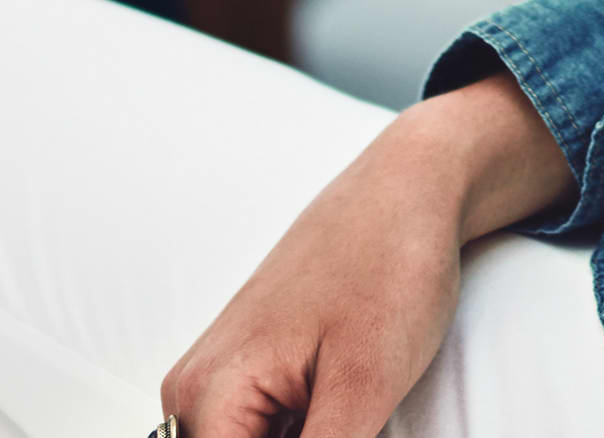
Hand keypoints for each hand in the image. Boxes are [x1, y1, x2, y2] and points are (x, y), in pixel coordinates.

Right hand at [160, 73, 569, 437]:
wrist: (408, 190)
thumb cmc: (389, 268)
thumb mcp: (365, 387)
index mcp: (210, 393)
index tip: (338, 430)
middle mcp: (195, 388)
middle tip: (352, 416)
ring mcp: (220, 376)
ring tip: (352, 406)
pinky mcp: (248, 371)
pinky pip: (259, 432)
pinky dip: (302, 435)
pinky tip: (344, 414)